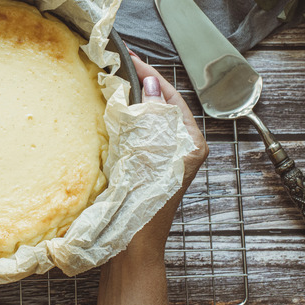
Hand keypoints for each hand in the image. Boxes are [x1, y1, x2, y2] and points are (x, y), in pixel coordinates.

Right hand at [127, 50, 208, 256]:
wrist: (133, 246)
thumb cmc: (142, 206)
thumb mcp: (148, 154)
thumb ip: (151, 118)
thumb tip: (151, 86)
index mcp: (191, 144)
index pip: (172, 98)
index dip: (152, 75)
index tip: (131, 57)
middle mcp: (183, 149)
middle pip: (163, 106)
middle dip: (143, 85)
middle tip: (119, 65)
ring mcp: (168, 158)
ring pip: (152, 119)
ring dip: (135, 101)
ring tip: (115, 82)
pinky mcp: (152, 167)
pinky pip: (142, 134)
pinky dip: (129, 120)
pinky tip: (113, 113)